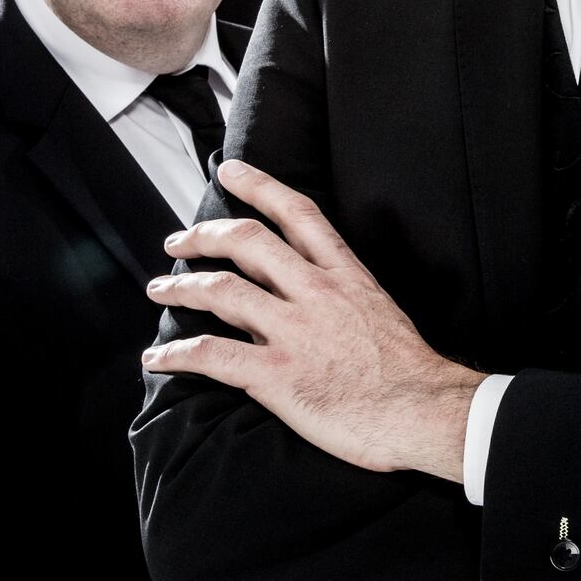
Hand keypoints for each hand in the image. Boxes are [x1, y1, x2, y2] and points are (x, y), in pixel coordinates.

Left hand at [142, 159, 483, 479]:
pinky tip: (158, 359)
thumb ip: (340, 292)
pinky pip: (212, 354)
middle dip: (204, 235)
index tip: (232, 172)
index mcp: (344, 274)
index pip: (298, 213)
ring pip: (221, 290)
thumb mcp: (378, 307)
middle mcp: (316, 292)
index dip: (260, 186)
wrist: (422, 408)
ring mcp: (294, 330)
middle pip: (248, 242)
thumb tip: (310, 290)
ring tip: (162, 289)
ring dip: (181, 287)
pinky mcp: (277, 373)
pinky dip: (177, 354)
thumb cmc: (407, 367)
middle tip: (179, 240)